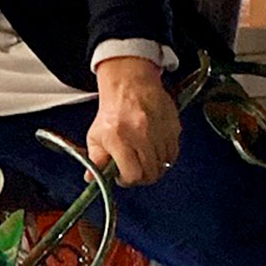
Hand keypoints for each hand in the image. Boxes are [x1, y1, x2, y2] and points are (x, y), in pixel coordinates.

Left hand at [87, 56, 180, 185]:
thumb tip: (92, 179)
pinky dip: (165, 156)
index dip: (128, 180)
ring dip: (154, 166)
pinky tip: (154, 150)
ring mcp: (160, 131)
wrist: (130, 85)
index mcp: (120, 138)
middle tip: (135, 170)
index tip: (123, 176)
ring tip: (143, 157)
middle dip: (142, 177)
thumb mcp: (96, 136)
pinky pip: (173, 153)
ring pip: (164, 165)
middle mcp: (141, 134)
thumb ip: (95, 160)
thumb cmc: (113, 110)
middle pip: (151, 173)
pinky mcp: (173, 127)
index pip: (133, 174)